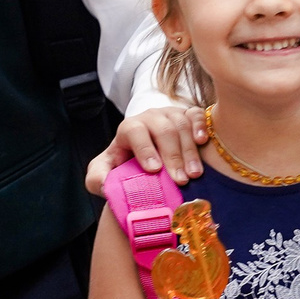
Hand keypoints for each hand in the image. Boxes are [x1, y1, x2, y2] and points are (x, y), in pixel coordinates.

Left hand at [85, 104, 208, 195]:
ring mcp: (170, 114)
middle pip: (163, 130)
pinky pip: (197, 115)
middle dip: (173, 157)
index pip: (135, 131)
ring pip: (181, 125)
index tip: (154, 170)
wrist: (142, 160)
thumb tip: (105, 185)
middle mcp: (150, 117)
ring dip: (189, 151)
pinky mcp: (188, 114)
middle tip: (181, 180)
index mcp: (129, 128)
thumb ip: (97, 178)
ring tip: (194, 174)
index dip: (145, 149)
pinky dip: (201, 126)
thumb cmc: (124, 166)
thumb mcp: (103, 173)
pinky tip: (202, 142)